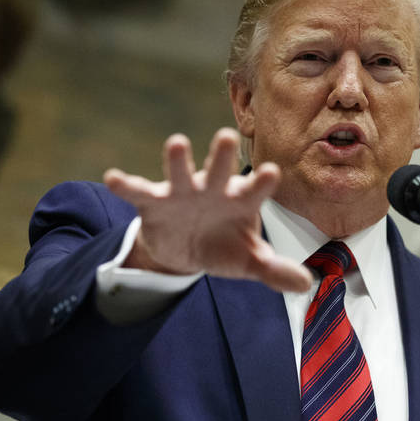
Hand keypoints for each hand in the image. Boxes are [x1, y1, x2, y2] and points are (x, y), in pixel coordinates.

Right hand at [104, 128, 311, 292]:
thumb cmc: (224, 245)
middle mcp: (213, 190)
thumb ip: (274, 270)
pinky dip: (126, 184)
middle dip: (221, 156)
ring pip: (181, 173)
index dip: (262, 182)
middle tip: (226, 137)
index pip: (255, 190)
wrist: (186, 251)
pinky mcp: (155, 202)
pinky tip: (113, 177)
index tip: (271, 173)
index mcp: (240, 200)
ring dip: (178, 160)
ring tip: (178, 142)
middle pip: (219, 170)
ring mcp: (183, 193)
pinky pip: (139, 191)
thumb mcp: (249, 261)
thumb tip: (306, 283)